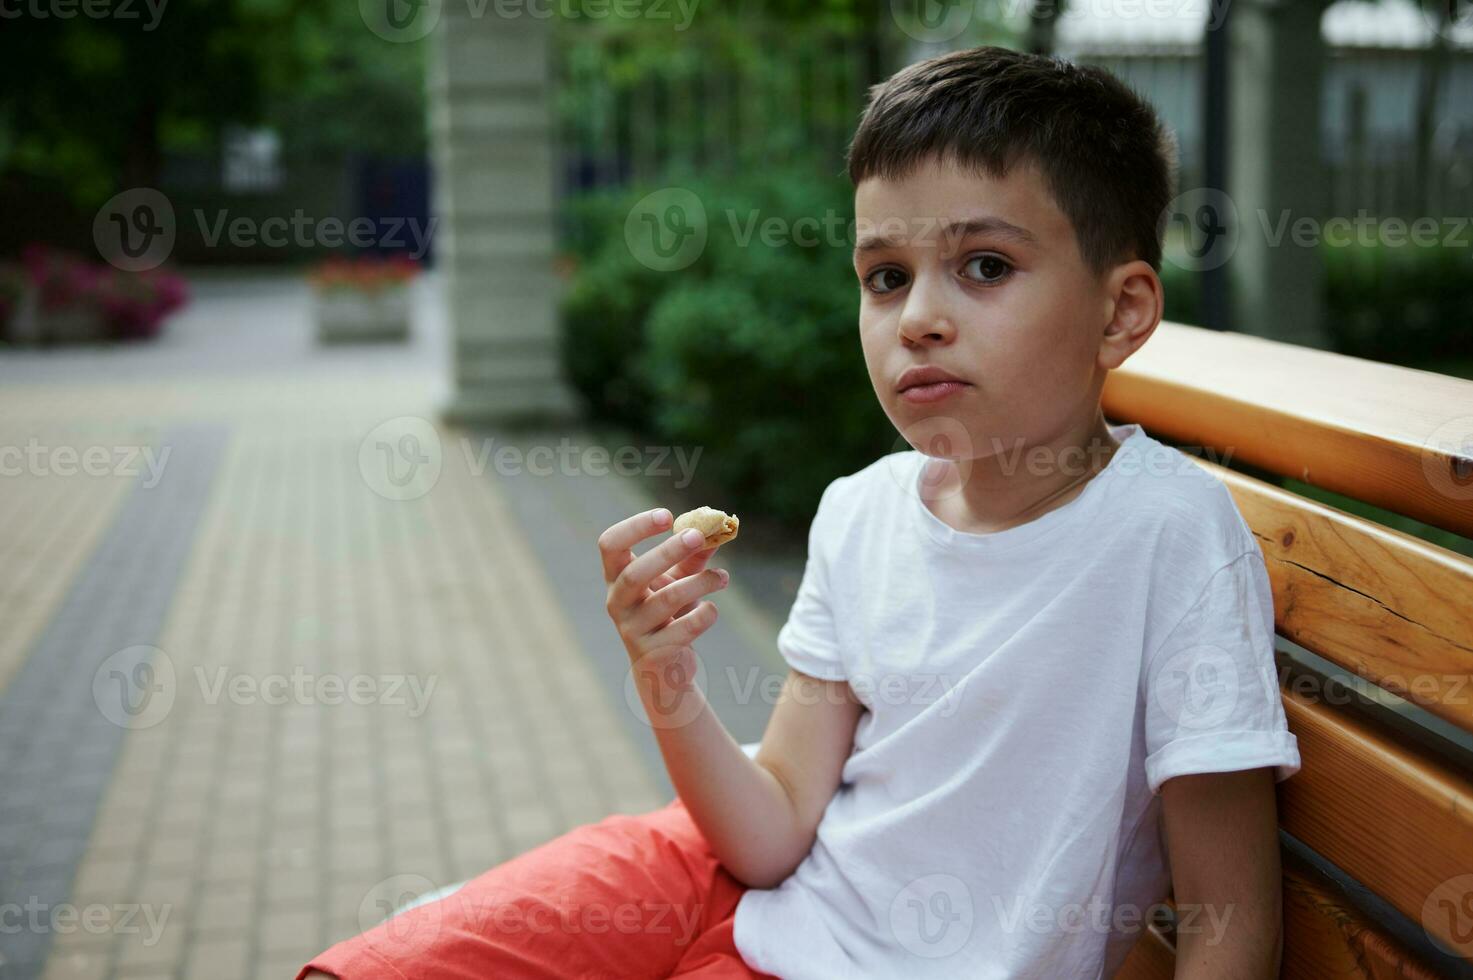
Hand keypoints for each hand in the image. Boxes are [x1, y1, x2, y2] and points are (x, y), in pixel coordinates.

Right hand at [598, 508, 728, 672]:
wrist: (665, 668)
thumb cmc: (669, 613)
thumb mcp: (678, 580)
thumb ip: (694, 555)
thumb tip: (718, 526)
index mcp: (616, 577)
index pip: (610, 545)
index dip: (635, 527)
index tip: (667, 516)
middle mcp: (617, 603)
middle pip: (634, 574)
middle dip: (668, 552)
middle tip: (698, 536)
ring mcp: (632, 630)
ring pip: (666, 600)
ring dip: (700, 582)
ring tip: (722, 576)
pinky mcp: (654, 654)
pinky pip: (684, 629)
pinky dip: (704, 614)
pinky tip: (711, 609)